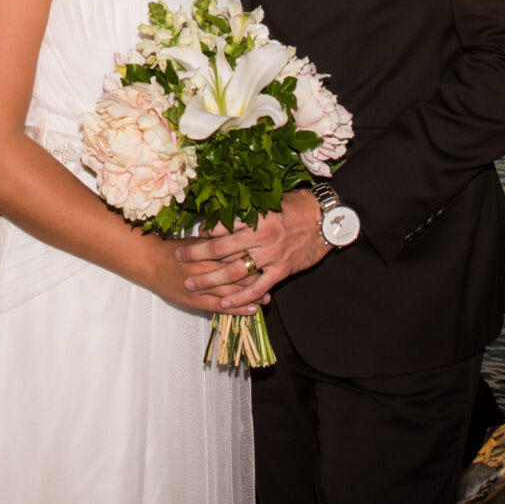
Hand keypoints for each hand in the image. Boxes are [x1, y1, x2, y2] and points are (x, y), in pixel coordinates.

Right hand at [142, 233, 268, 317]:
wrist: (150, 263)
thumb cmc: (175, 250)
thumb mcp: (197, 241)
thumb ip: (216, 241)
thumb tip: (238, 237)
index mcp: (208, 251)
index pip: (236, 255)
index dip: (254, 259)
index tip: (268, 260)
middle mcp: (207, 268)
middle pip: (237, 274)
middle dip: (257, 278)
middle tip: (273, 280)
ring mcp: (201, 286)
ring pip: (232, 292)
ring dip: (251, 296)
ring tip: (266, 298)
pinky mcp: (195, 301)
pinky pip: (220, 306)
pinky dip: (237, 309)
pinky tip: (251, 310)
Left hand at [175, 193, 330, 303]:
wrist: (327, 219)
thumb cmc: (298, 206)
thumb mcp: (270, 201)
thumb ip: (248, 210)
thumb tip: (222, 216)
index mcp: (256, 217)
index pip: (222, 226)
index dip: (203, 233)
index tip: (191, 236)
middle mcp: (261, 237)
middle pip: (221, 249)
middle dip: (196, 255)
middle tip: (177, 258)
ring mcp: (271, 256)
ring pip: (234, 271)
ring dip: (211, 279)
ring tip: (192, 284)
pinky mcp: (282, 271)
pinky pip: (257, 287)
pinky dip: (240, 296)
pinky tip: (224, 302)